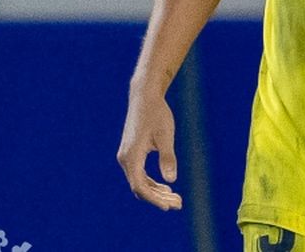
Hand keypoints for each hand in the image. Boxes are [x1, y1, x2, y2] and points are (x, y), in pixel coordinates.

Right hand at [117, 88, 183, 210]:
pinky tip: (167, 187)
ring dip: (156, 192)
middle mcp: (125, 159)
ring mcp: (127, 157)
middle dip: (158, 198)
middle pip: (140, 187)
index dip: (154, 199)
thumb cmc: (157, 114)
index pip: (140, 186)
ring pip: (139, 182)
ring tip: (176, 199)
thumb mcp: (166, 135)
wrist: (145, 98)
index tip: (169, 206)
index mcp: (131, 156)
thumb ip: (168, 158)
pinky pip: (140, 175)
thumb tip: (171, 180)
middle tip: (178, 204)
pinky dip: (152, 183)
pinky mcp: (131, 154)